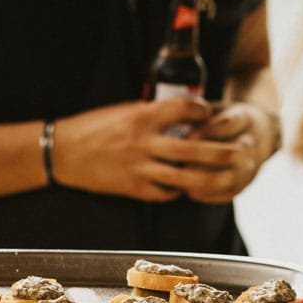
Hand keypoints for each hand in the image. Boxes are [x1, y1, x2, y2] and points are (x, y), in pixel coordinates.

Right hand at [54, 98, 244, 202]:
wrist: (62, 153)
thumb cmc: (93, 126)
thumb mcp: (123, 111)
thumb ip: (151, 114)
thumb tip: (179, 114)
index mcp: (141, 117)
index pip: (184, 109)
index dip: (203, 110)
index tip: (211, 112)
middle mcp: (143, 143)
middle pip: (192, 149)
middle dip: (220, 151)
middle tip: (239, 151)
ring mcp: (138, 168)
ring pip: (182, 176)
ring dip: (207, 177)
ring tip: (225, 176)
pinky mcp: (132, 188)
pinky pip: (163, 193)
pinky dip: (179, 191)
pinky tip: (187, 187)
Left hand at [180, 103, 279, 203]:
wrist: (255, 135)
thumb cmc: (223, 119)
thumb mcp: (213, 110)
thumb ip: (197, 115)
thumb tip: (175, 123)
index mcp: (245, 118)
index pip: (229, 124)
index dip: (207, 131)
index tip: (187, 136)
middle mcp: (253, 143)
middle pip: (233, 154)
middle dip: (204, 159)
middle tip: (179, 162)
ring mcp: (252, 165)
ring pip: (232, 177)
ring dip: (204, 180)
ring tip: (180, 180)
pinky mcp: (246, 183)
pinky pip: (228, 193)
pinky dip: (207, 194)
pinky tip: (188, 190)